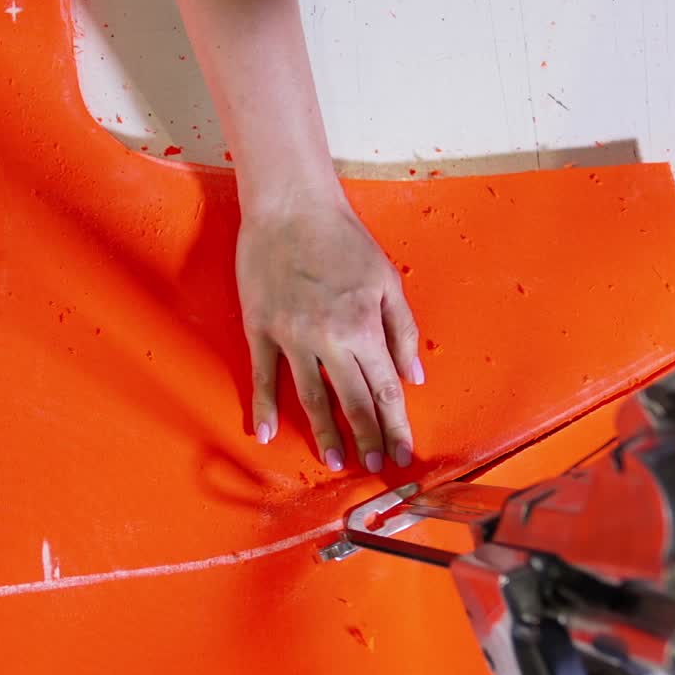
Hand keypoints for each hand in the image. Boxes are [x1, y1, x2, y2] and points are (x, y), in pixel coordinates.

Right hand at [236, 193, 423, 470]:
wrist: (290, 207)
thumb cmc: (342, 238)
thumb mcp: (387, 279)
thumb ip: (402, 331)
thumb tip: (413, 377)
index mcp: (364, 327)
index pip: (385, 389)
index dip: (396, 425)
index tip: (403, 453)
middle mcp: (328, 339)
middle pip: (352, 400)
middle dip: (367, 437)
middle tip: (375, 467)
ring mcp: (291, 336)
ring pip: (310, 396)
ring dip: (324, 432)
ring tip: (335, 460)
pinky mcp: (261, 329)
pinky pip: (264, 376)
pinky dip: (265, 406)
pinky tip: (267, 434)